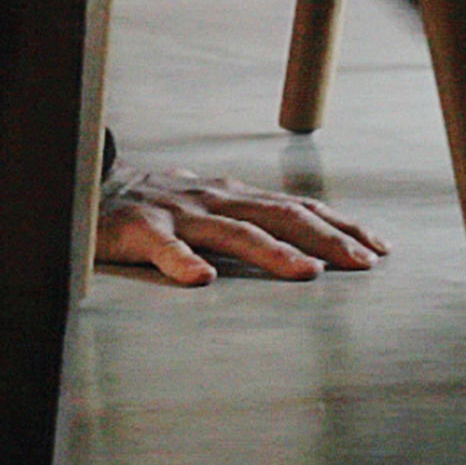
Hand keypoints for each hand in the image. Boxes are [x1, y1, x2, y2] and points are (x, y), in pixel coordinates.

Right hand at [94, 167, 389, 286]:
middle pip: (281, 217)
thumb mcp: (210, 207)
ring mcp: (179, 213)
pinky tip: (201, 281)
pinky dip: (183, 262)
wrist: (87, 182)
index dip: (339, 226)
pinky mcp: (139, 230)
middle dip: (327, 239)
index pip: (299, 208)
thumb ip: (251, 220)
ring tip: (308, 274)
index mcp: (235, 197)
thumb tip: (307, 233)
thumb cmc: (156, 204)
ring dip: (274, 253)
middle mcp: (216, 200)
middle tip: (364, 263)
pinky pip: (163, 248)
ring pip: (234, 232)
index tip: (378, 248)